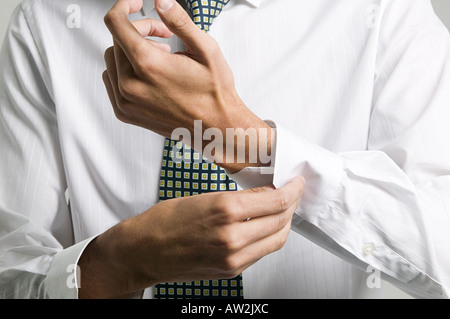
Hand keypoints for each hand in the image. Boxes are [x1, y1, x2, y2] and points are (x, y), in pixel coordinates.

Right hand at [78, 176, 304, 297]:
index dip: (292, 189)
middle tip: (292, 193)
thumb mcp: (204, 197)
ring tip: (283, 209)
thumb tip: (264, 194)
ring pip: (276, 240)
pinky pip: (262, 252)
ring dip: (284, 223)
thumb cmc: (164, 222)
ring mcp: (233, 258)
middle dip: (292, 204)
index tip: (296, 182)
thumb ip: (239, 198)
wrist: (144, 251)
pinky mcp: (231, 271)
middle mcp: (233, 237)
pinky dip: (270, 237)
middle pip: (281, 220)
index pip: (276, 200)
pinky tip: (267, 226)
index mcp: (225, 210)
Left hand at [102, 0, 272, 172]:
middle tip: (164, 37)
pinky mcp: (125, 113)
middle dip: (139, 31)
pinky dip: (125, 71)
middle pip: (116, 40)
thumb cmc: (214, 94)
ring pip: (112, 60)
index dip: (125, 6)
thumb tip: (162, 1)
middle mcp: (131, 85)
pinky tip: (149, 74)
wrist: (215, 128)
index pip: (116, 23)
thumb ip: (180, 21)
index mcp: (148, 66)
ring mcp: (125, 102)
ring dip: (131, 51)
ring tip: (160, 57)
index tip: (136, 5)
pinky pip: (112, 81)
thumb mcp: (205, 50)